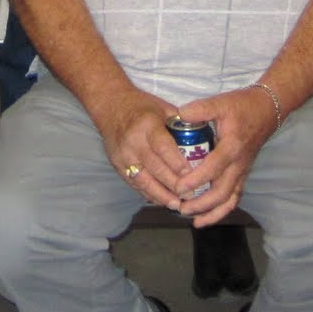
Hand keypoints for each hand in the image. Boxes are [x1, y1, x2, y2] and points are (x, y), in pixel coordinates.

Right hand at [91, 87, 182, 209]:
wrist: (111, 106)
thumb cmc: (141, 106)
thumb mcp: (163, 108)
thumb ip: (181, 125)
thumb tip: (202, 142)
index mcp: (147, 124)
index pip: (163, 147)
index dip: (177, 163)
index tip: (191, 176)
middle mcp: (133, 142)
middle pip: (155, 168)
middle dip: (174, 185)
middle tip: (191, 196)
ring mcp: (123, 156)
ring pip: (144, 181)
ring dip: (162, 195)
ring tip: (178, 205)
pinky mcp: (117, 166)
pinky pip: (135, 184)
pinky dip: (149, 194)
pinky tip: (163, 201)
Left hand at [172, 87, 279, 225]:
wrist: (267, 109)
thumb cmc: (242, 105)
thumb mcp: (220, 102)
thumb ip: (199, 109)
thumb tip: (179, 115)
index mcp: (232, 146)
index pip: (213, 168)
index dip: (195, 180)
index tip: (178, 187)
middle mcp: (239, 163)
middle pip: (222, 192)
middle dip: (201, 204)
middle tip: (181, 207)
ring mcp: (243, 171)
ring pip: (230, 199)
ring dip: (213, 212)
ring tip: (194, 220)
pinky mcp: (243, 174)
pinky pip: (235, 197)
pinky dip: (222, 210)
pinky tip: (207, 216)